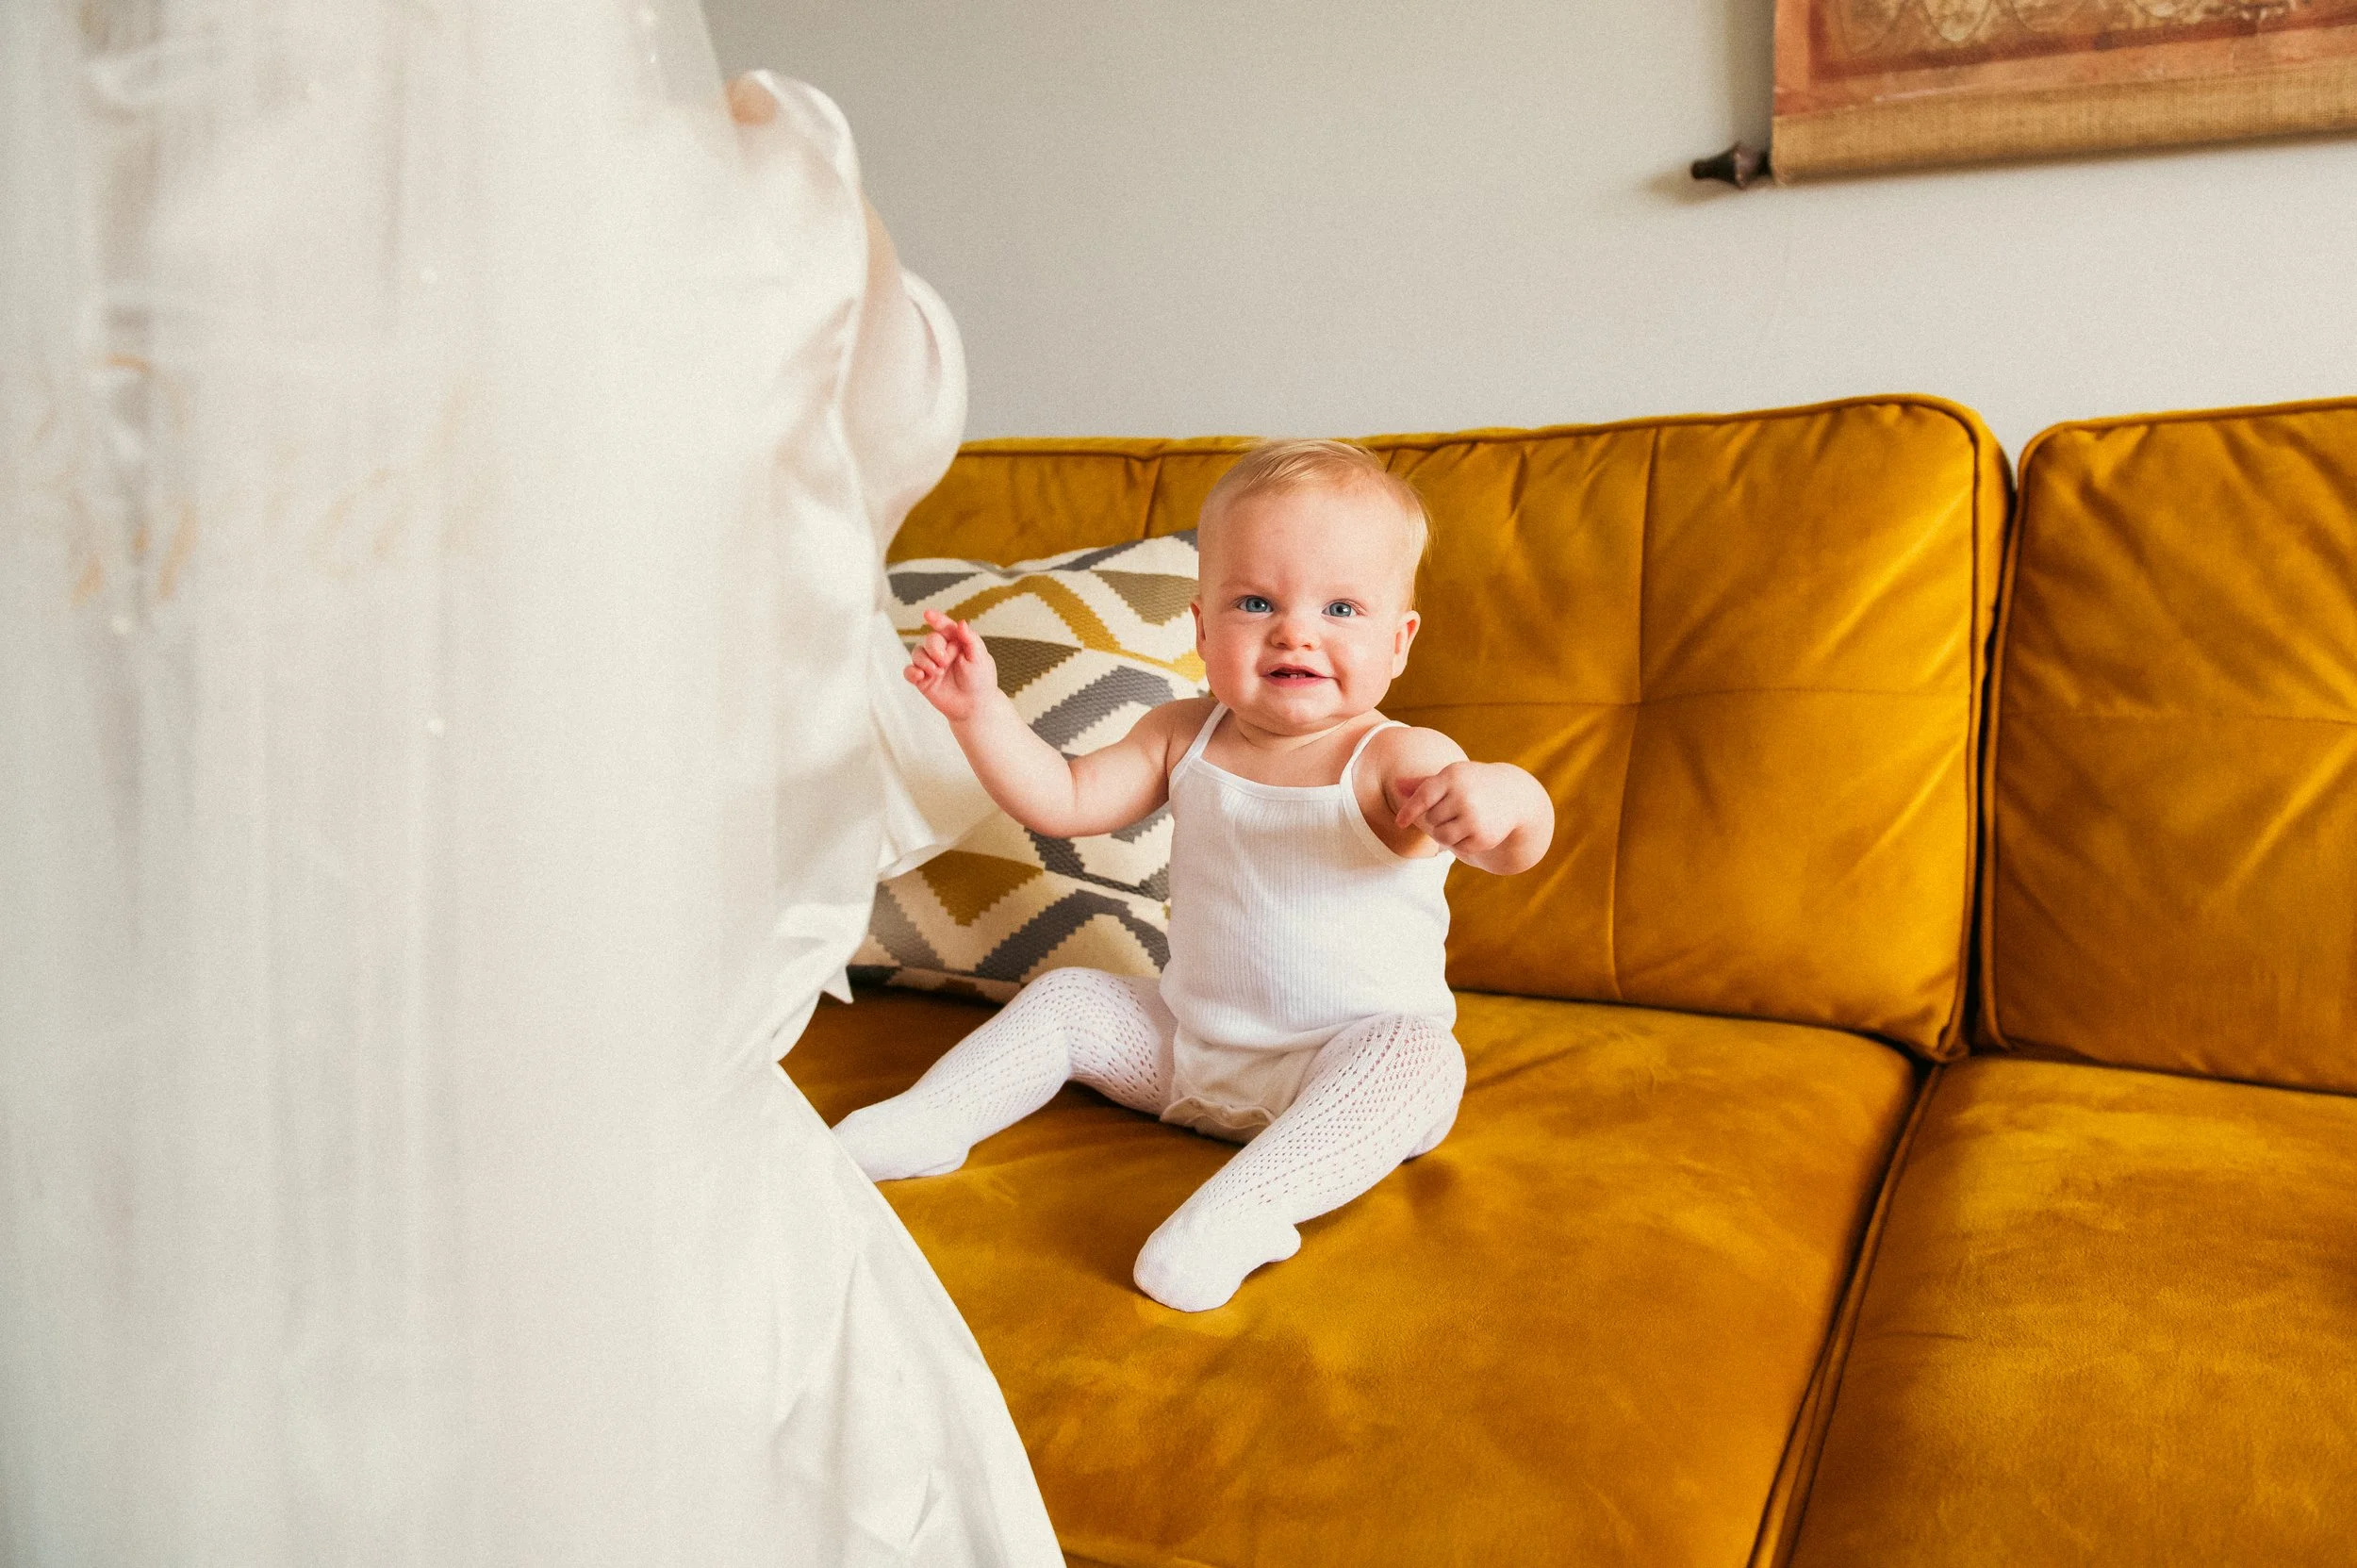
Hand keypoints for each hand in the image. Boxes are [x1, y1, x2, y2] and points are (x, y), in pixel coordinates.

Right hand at [904, 608, 999, 723]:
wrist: (975, 707)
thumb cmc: (981, 681)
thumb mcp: (980, 658)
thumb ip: (970, 639)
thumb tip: (961, 623)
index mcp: (957, 642)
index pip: (945, 627)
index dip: (937, 619)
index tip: (928, 615)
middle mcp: (942, 651)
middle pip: (930, 639)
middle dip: (934, 648)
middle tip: (944, 661)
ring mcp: (931, 665)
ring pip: (917, 653)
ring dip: (924, 661)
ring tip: (937, 672)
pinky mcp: (923, 679)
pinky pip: (909, 671)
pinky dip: (911, 671)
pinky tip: (920, 676)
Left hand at [1394, 761, 1526, 861]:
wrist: (1514, 795)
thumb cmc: (1473, 783)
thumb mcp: (1451, 777)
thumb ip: (1422, 784)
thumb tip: (1397, 786)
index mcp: (1452, 776)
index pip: (1423, 797)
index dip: (1409, 811)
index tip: (1400, 823)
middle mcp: (1464, 796)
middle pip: (1430, 819)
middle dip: (1436, 818)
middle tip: (1453, 809)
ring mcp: (1474, 818)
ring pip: (1440, 836)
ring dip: (1443, 833)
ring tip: (1456, 822)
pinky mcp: (1483, 837)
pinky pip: (1456, 847)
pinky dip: (1459, 842)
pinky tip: (1471, 830)